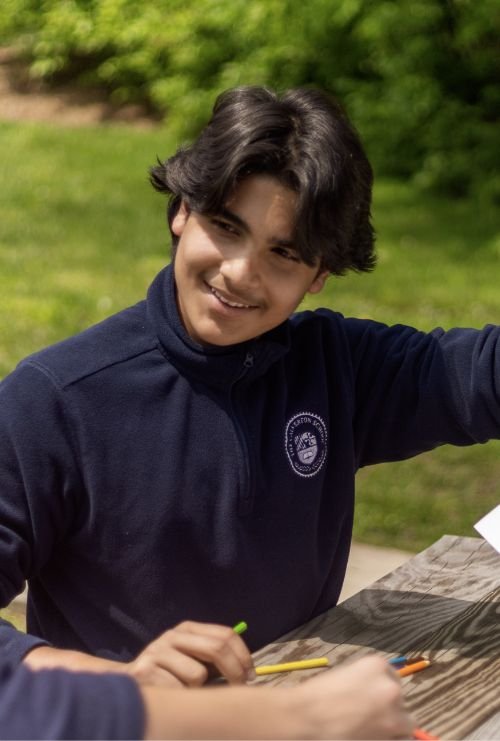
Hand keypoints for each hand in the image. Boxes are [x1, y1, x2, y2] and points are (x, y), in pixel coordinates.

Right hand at [126, 620, 253, 686]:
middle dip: (234, 672)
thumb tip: (246, 673)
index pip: (224, 634)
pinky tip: (170, 696)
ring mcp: (158, 651)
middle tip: (239, 688)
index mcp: (187, 629)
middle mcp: (173, 635)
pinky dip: (180, 699)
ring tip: (185, 692)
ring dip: (198, 691)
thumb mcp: (189, 658)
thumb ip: (211, 659)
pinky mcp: (146, 671)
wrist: (127, 682)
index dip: (243, 655)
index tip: (250, 675)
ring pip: (197, 675)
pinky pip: (179, 691)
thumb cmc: (167, 673)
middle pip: (216, 648)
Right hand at [293, 654, 413, 738]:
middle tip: (367, 716)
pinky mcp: (391, 737)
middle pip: (400, 699)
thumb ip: (365, 679)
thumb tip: (374, 692)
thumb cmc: (318, 694)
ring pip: (407, 723)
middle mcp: (390, 687)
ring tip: (372, 730)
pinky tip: (376, 738)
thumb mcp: (344, 674)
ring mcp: (393, 715)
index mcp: (378, 665)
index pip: (393, 677)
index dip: (381, 690)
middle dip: (388, 707)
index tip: (371, 698)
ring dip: (394, 727)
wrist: (307, 717)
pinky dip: (393, 740)